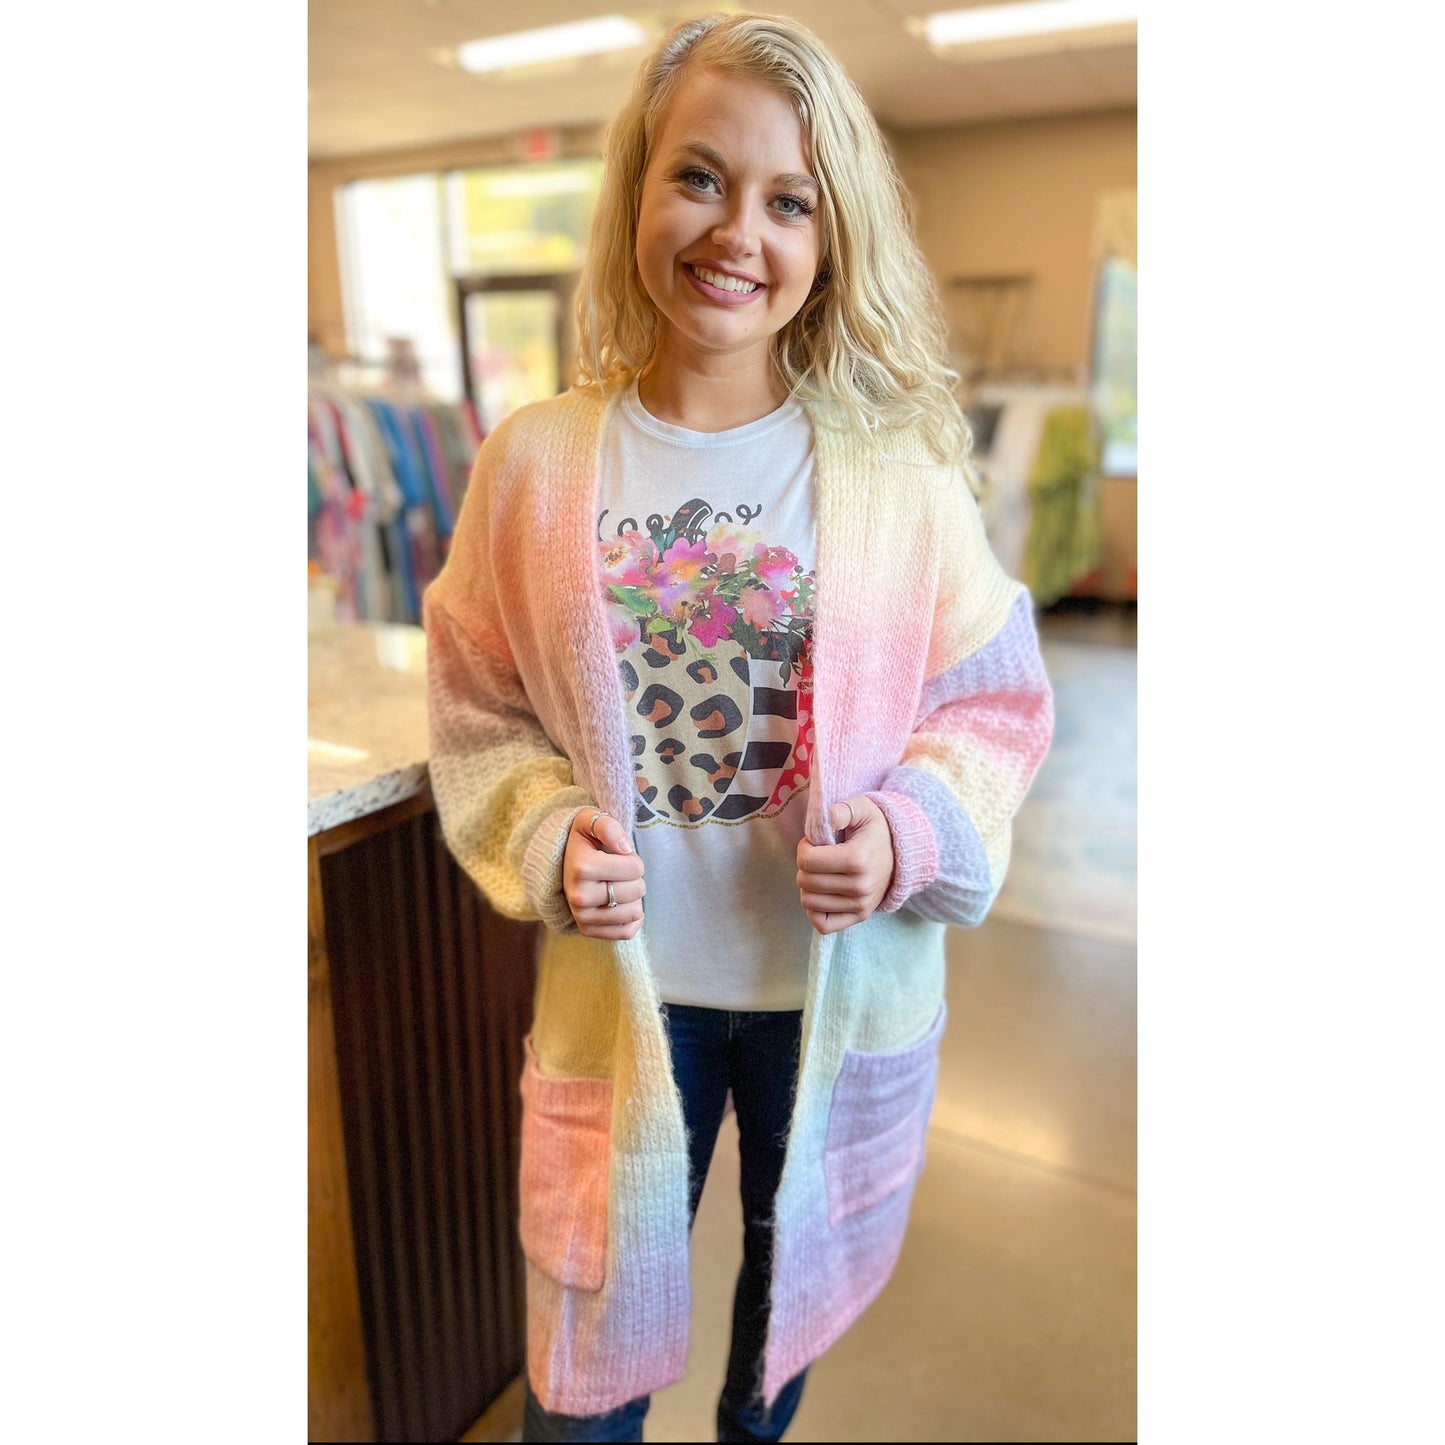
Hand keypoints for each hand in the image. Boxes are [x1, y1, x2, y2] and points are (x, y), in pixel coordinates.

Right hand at [564, 808, 646, 939]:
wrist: (563, 865)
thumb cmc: (584, 841)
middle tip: (618, 872)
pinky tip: (622, 904)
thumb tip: (625, 847)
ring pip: (635, 912)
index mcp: (582, 868)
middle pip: (637, 890)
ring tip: (617, 886)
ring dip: (633, 898)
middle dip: (635, 878)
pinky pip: (627, 932)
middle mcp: (579, 896)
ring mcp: (582, 917)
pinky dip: (632, 918)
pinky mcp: (588, 931)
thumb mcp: (590, 821)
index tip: (618, 857)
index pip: (636, 868)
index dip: (633, 859)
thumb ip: (607, 825)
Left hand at [795, 796, 895, 934]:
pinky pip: (823, 924)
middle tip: (819, 856)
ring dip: (809, 886)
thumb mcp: (862, 808)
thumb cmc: (876, 829)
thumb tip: (826, 817)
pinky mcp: (859, 917)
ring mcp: (860, 905)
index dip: (804, 847)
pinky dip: (815, 910)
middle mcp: (859, 886)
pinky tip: (823, 893)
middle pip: (805, 881)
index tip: (815, 842)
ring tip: (823, 872)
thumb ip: (841, 810)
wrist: (902, 852)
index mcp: (857, 859)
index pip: (807, 860)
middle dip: (805, 866)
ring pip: (808, 902)